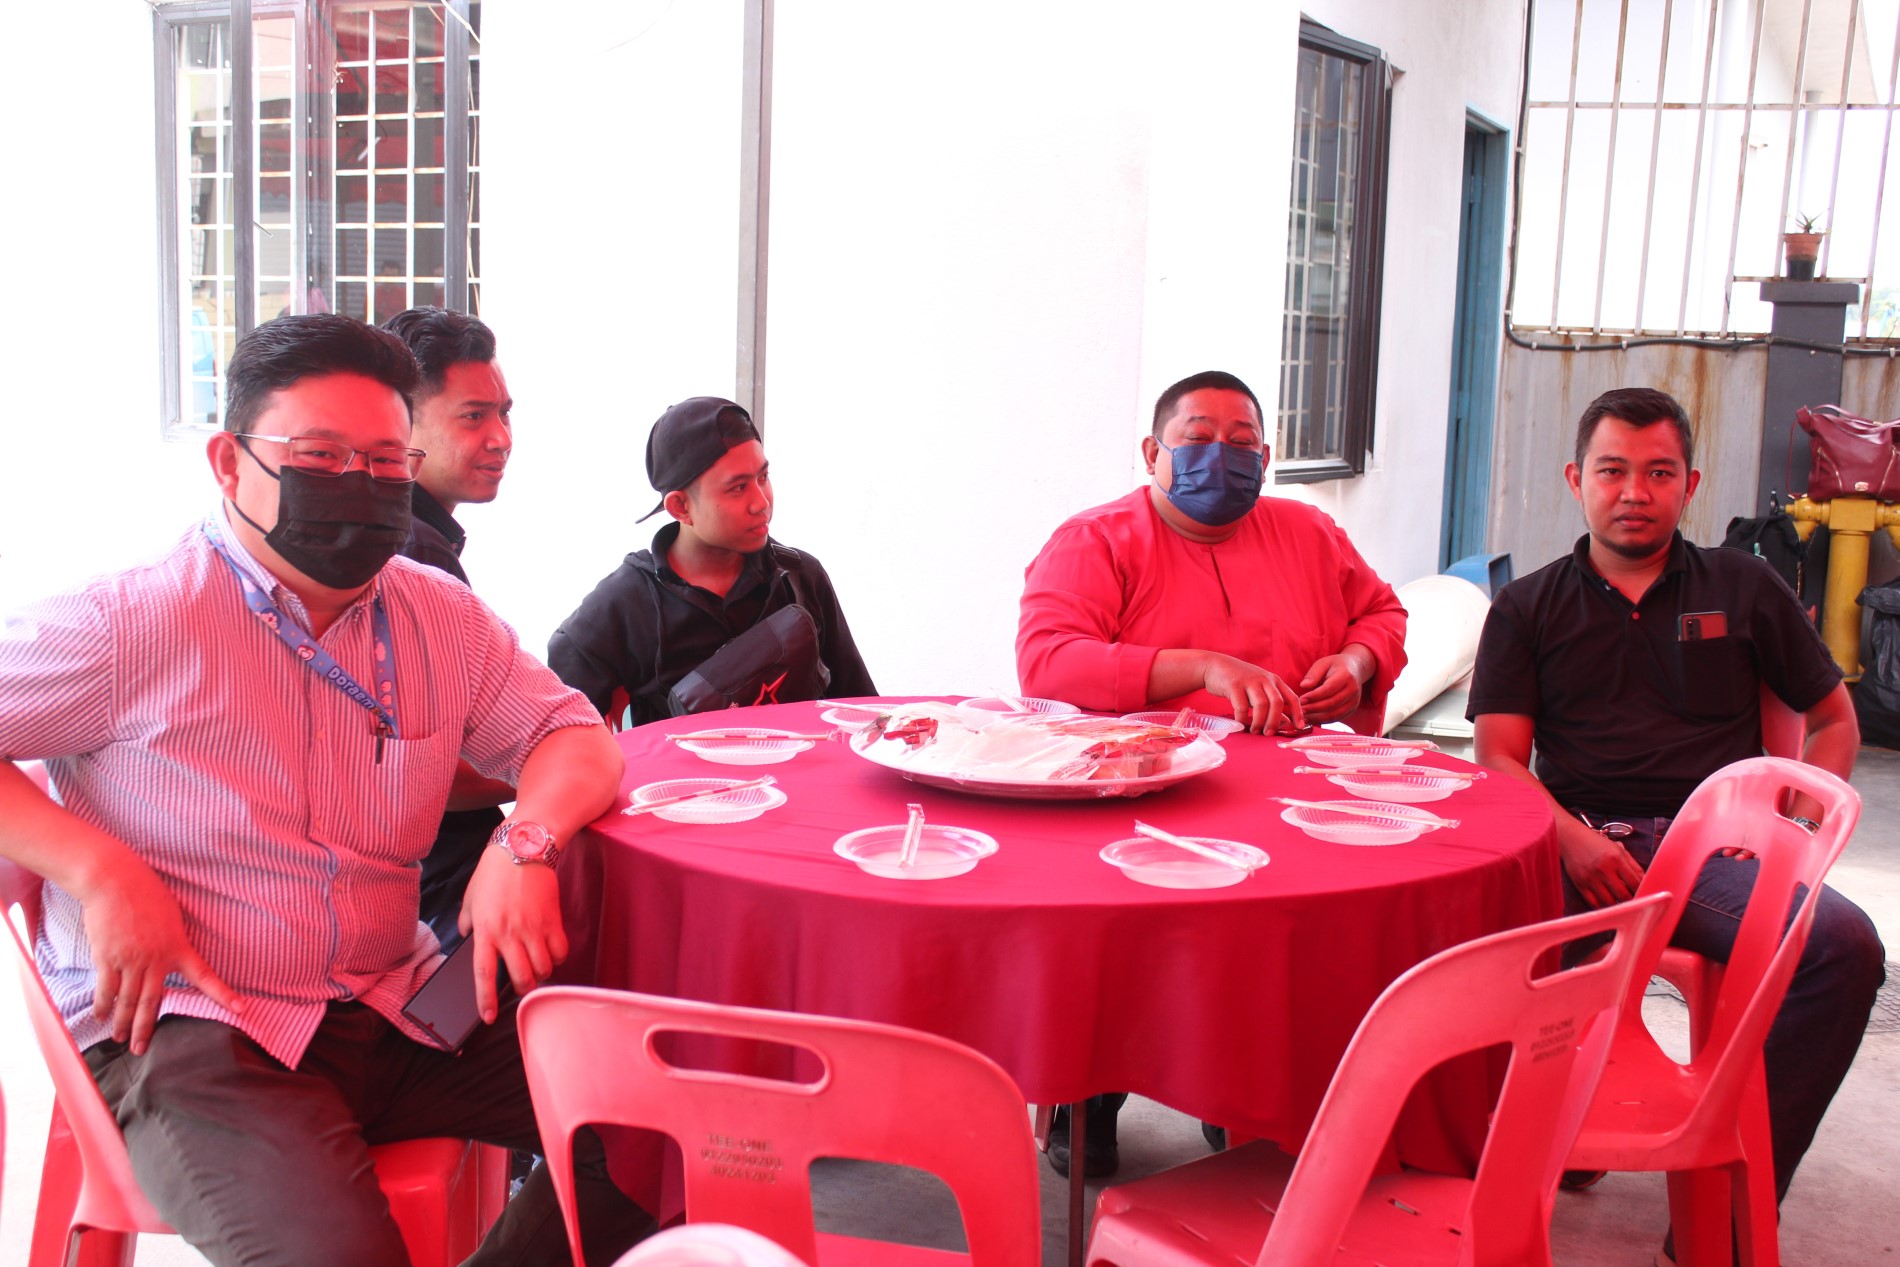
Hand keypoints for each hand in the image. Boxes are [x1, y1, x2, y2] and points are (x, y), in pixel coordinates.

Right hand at [78, 853, 241, 1055]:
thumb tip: (168, 958)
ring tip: (120, 1039)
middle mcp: (155, 959)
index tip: (241, 1009)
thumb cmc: (147, 894)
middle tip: (142, 1050)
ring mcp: (130, 960)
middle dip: (146, 1028)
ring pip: (127, 1000)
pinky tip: (101, 1016)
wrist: (116, 881)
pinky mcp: (108, 958)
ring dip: (122, 1023)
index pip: (205, 976)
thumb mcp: (172, 917)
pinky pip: (105, 989)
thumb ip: (172, 942)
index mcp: (178, 947)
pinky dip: (103, 1005)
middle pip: (151, 1002)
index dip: (223, 994)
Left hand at [458, 846, 567, 1022]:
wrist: (523, 847)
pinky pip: (561, 951)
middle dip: (523, 990)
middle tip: (522, 986)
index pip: (484, 974)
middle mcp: (510, 934)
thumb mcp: (470, 897)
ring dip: (541, 975)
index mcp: (485, 930)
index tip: (489, 1016)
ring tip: (537, 969)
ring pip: (543, 969)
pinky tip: (552, 952)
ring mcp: (534, 928)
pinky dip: (558, 958)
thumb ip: (467, 921)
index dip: (487, 1000)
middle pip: (521, 978)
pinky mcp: (553, 920)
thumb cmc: (494, 871)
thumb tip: (467, 936)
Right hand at [1201, 653, 1304, 733]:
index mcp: (1274, 681)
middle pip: (1277, 702)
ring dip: (1259, 722)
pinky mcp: (1234, 685)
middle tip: (1269, 734)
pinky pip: (1241, 706)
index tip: (1299, 727)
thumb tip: (1286, 721)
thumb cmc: (1240, 681)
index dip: (1297, 713)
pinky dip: (1242, 718)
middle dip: (1275, 721)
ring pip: (1261, 705)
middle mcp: (1264, 679)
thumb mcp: (1259, 690)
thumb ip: (1271, 704)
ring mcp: (1249, 681)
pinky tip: (1240, 724)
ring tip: (1255, 731)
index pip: (1292, 697)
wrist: (1215, 666)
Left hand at [1297, 655, 1365, 722]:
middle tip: (1298, 711)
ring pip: (1334, 714)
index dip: (1313, 696)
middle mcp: (1352, 690)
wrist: (1355, 669)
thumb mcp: (1323, 664)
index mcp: (1346, 676)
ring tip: (1302, 718)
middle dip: (1313, 709)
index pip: (1328, 689)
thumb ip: (1313, 674)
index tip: (1300, 700)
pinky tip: (1311, 720)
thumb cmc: (1334, 665)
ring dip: (1316, 718)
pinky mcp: (1352, 710)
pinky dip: (1322, 721)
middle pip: (1331, 704)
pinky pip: (1336, 718)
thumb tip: (1303, 686)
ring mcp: (1354, 701)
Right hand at [1558, 828, 1645, 908]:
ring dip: (1618, 905)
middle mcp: (1603, 869)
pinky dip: (1603, 907)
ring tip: (1622, 903)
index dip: (1643, 891)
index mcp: (1616, 859)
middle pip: (1624, 895)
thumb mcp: (1619, 850)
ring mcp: (1591, 878)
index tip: (1646, 895)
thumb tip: (1646, 883)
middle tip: (1635, 902)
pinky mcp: (1580, 884)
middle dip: (1632, 901)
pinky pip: (1594, 903)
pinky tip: (1608, 904)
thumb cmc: (1598, 844)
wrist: (1572, 839)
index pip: (1635, 882)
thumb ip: (1634, 866)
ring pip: (1609, 902)